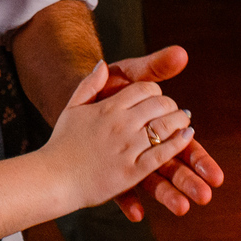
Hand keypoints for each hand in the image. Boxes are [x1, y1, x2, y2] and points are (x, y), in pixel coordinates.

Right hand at [45, 61, 192, 209]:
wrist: (53, 178)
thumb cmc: (61, 144)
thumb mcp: (72, 108)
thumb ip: (88, 85)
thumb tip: (102, 63)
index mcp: (106, 108)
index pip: (143, 89)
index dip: (156, 91)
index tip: (158, 99)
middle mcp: (119, 124)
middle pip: (159, 105)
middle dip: (172, 105)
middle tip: (176, 111)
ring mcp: (127, 148)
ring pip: (165, 127)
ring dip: (181, 122)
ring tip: (185, 122)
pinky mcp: (132, 171)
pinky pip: (163, 153)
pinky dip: (179, 143)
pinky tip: (186, 138)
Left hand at [100, 46, 225, 219]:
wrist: (69, 93)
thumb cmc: (108, 86)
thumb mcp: (130, 75)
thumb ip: (155, 67)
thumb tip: (181, 53)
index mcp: (157, 127)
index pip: (184, 145)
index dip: (199, 158)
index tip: (215, 174)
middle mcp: (146, 146)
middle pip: (174, 166)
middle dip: (190, 180)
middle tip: (205, 195)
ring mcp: (128, 160)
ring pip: (152, 181)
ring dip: (167, 195)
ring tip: (182, 209)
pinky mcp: (109, 169)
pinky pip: (120, 188)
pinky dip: (128, 200)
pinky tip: (136, 214)